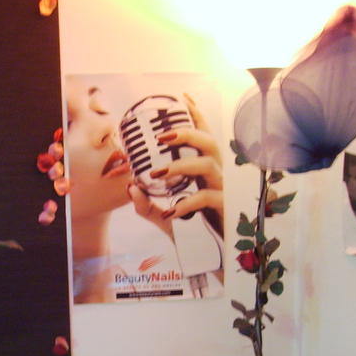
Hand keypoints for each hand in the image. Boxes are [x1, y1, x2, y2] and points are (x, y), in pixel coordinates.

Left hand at [128, 93, 223, 226]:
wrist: (216, 258)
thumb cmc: (195, 232)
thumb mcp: (166, 217)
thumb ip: (147, 205)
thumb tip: (130, 188)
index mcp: (205, 170)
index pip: (203, 137)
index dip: (196, 115)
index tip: (183, 97)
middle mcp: (216, 175)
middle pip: (208, 142)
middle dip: (186, 133)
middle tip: (161, 136)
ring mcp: (223, 190)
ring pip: (208, 165)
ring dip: (181, 165)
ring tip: (157, 173)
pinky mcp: (225, 208)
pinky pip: (207, 198)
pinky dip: (187, 203)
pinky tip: (171, 212)